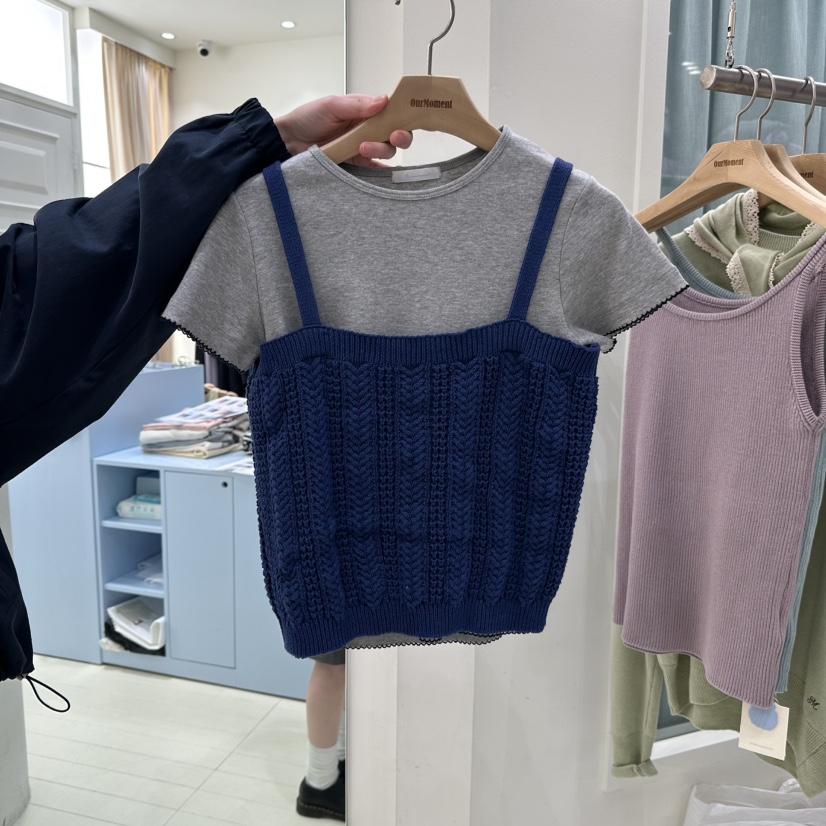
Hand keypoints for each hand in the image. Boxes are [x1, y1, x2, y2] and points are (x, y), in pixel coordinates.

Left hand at [274, 94, 412, 166]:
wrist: (289, 141)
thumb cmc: (308, 118)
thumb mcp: (331, 106)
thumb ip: (357, 105)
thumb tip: (384, 100)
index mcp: (365, 110)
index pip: (392, 111)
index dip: (403, 115)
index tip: (404, 118)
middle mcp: (367, 128)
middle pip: (395, 133)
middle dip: (399, 135)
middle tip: (393, 136)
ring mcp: (363, 146)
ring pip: (386, 150)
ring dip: (381, 149)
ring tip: (363, 147)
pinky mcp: (356, 164)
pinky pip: (374, 168)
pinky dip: (381, 170)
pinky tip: (382, 171)